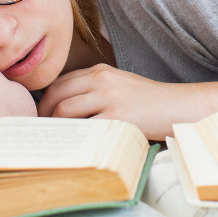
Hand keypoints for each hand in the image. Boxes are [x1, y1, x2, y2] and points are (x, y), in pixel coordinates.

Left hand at [36, 63, 189, 140]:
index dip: (45, 100)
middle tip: (39, 129)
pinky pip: (85, 128)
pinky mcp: (118, 117)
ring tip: (52, 139)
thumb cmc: (148, 101)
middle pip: (57, 95)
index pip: (60, 82)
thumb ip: (94, 89)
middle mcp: (102, 80)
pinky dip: (74, 137)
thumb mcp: (119, 85)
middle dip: (43, 114)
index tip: (40, 115)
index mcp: (100, 71)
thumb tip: (62, 108)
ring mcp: (109, 98)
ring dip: (54, 126)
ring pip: (66, 110)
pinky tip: (72, 145)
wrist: (178, 107)